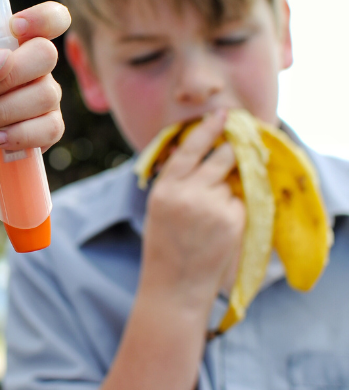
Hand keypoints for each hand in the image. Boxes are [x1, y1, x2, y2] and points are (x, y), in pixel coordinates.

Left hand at [0, 2, 69, 199]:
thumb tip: (4, 61)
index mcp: (5, 46)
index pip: (47, 20)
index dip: (43, 18)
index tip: (16, 28)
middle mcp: (28, 70)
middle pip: (45, 55)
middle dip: (9, 76)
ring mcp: (39, 101)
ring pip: (46, 95)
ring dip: (5, 111)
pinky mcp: (43, 134)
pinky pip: (50, 128)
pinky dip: (19, 135)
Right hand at [140, 110, 245, 314]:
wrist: (175, 284)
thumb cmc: (165, 245)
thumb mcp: (159, 207)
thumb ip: (175, 179)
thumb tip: (191, 150)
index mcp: (166, 188)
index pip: (189, 149)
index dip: (207, 129)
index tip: (221, 115)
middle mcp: (189, 193)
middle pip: (220, 158)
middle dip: (230, 153)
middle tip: (234, 150)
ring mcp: (213, 206)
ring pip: (231, 182)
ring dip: (228, 189)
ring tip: (210, 214)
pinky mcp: (233, 220)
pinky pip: (240, 203)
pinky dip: (235, 210)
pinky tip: (219, 229)